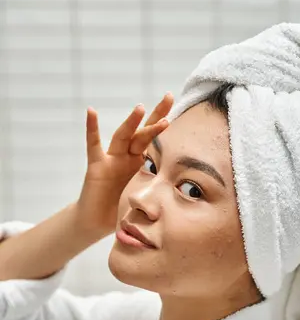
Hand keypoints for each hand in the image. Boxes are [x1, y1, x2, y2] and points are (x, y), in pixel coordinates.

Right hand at [76, 92, 173, 234]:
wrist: (97, 222)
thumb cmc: (121, 209)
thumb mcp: (146, 198)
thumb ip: (160, 190)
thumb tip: (188, 193)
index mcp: (140, 162)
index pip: (155, 139)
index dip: (165, 123)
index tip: (180, 107)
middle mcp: (127, 156)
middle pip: (142, 132)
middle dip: (156, 115)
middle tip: (169, 97)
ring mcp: (111, 159)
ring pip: (123, 136)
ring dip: (132, 122)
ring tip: (141, 108)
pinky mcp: (97, 167)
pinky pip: (93, 145)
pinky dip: (92, 128)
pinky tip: (92, 111)